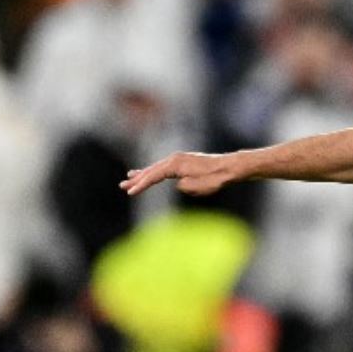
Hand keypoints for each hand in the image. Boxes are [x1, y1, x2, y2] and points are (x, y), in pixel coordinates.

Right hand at [121, 152, 244, 196]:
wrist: (229, 167)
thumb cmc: (217, 178)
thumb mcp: (201, 186)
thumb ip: (187, 186)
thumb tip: (179, 184)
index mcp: (177, 164)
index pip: (154, 176)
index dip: (141, 185)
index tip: (131, 193)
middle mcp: (175, 159)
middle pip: (152, 170)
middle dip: (137, 179)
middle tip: (123, 187)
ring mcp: (179, 159)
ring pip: (157, 168)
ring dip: (143, 174)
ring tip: (129, 178)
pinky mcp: (183, 162)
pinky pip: (164, 167)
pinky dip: (154, 171)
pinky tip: (148, 173)